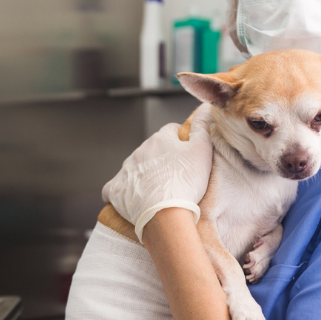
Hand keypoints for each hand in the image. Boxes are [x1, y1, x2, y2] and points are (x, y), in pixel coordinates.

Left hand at [102, 103, 213, 241]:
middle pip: (151, 149)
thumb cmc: (186, 183)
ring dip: (144, 173)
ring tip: (157, 190)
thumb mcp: (202, 151)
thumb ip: (203, 127)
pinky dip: (122, 190)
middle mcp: (139, 151)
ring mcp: (125, 170)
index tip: (186, 155)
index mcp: (159, 139)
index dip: (180, 142)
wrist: (165, 213)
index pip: (170, 131)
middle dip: (161, 158)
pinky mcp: (116, 189)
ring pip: (134, 166)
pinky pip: (114, 187)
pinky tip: (129, 197)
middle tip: (174, 175)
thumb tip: (206, 106)